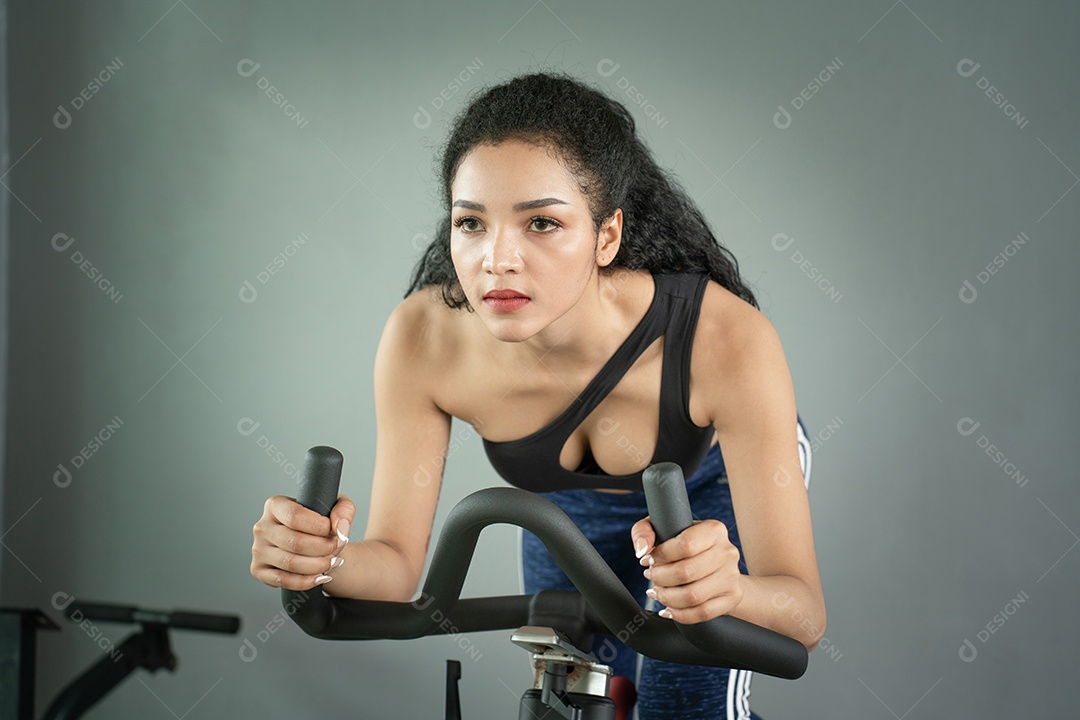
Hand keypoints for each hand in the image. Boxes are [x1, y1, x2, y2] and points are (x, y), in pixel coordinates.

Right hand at [251, 494, 355, 590]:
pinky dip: (306, 581)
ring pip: (290, 563)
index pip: (295, 516)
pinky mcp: (260, 570)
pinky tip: (321, 577)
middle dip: (323, 547)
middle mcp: (263, 527)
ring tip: (333, 561)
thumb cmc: (322, 525)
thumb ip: (343, 510)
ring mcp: (258, 550)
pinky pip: (283, 580)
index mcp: (276, 505)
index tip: (333, 530)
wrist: (314, 546)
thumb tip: (339, 527)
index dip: (319, 526)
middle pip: (295, 542)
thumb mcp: (337, 508)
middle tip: (337, 547)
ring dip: (318, 565)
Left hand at [630, 516, 744, 623]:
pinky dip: (680, 614)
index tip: (648, 559)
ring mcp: (732, 576)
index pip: (685, 545)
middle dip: (660, 578)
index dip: (661, 556)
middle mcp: (727, 552)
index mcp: (714, 530)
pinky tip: (668, 608)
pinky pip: (703, 613)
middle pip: (687, 572)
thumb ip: (644, 530)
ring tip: (657, 591)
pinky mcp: (732, 597)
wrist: (718, 565)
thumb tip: (643, 550)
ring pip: (693, 596)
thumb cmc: (686, 545)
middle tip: (650, 576)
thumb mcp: (663, 528)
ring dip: (667, 597)